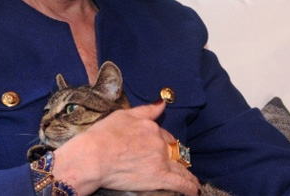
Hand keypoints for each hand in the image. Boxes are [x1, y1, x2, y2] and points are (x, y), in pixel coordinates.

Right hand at [52, 101, 200, 195]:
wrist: (94, 156)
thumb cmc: (103, 135)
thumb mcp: (123, 115)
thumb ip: (145, 110)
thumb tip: (162, 102)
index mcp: (150, 126)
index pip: (163, 133)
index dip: (164, 140)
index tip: (163, 146)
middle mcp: (158, 142)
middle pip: (172, 149)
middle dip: (175, 156)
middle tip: (177, 163)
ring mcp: (160, 160)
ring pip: (180, 167)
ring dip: (187, 174)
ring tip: (192, 181)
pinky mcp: (159, 177)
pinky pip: (180, 183)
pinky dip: (189, 187)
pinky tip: (194, 190)